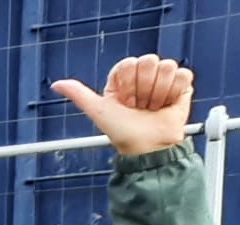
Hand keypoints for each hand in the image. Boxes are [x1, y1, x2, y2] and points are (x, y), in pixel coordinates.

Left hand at [54, 55, 192, 156]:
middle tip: (140, 105)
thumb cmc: (123, 133)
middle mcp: (143, 78)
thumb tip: (57, 84)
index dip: (128, 82)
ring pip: (167, 66)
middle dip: (143, 87)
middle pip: (149, 61)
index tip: (124, 100)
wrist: (148, 148)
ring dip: (159, 91)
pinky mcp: (181, 86)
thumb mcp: (98, 111)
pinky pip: (182, 74)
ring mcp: (163, 81)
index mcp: (124, 80)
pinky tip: (167, 104)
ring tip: (153, 107)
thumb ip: (79, 94)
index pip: (130, 63)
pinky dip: (175, 92)